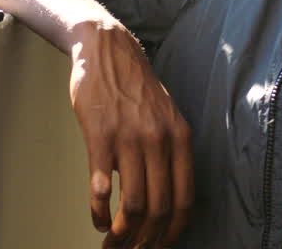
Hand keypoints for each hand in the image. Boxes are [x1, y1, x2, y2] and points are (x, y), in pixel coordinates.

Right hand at [69, 21, 193, 248]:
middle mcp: (159, 140)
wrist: (107, 51)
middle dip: (146, 240)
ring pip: (132, 204)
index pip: (184, 198)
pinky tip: (97, 220)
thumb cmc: (135, 88)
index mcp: (180, 138)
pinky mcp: (99, 137)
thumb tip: (168, 197)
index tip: (161, 246)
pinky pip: (100, 189)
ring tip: (113, 243)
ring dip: (122, 234)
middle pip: (158, 208)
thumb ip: (171, 152)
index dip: (173, 230)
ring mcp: (129, 138)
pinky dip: (99, 213)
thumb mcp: (166, 116)